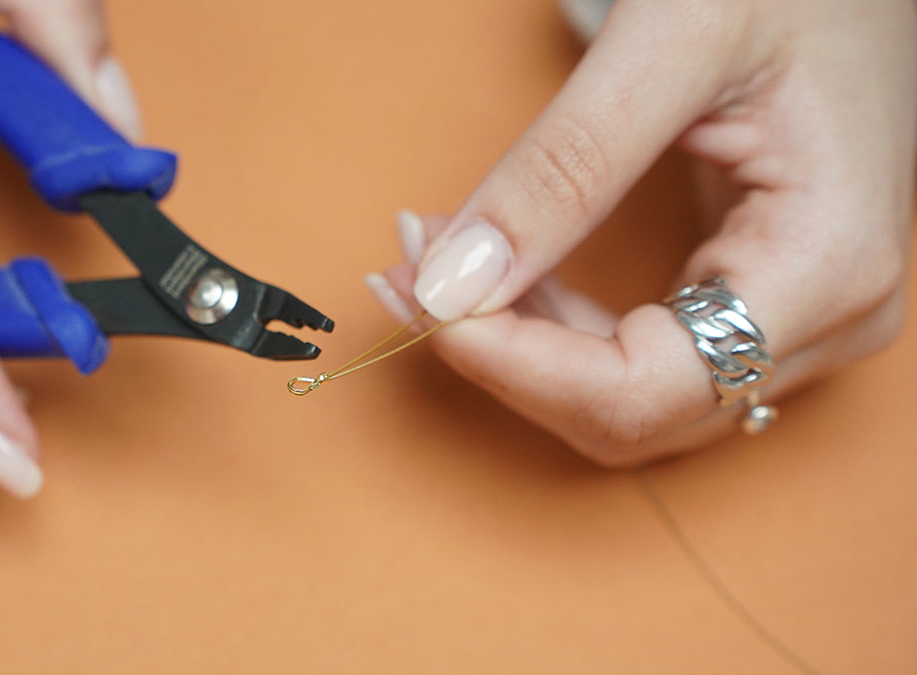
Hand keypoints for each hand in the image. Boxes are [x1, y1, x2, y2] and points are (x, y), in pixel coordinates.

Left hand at [369, 0, 915, 465]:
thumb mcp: (671, 45)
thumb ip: (562, 168)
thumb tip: (453, 280)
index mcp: (827, 265)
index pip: (642, 391)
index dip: (515, 365)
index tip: (424, 297)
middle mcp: (825, 322)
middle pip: (625, 413)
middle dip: (498, 355)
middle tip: (405, 271)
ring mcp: (795, 325)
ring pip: (620, 399)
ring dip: (511, 344)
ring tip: (428, 259)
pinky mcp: (754, 305)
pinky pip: (633, 359)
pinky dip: (547, 326)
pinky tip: (487, 271)